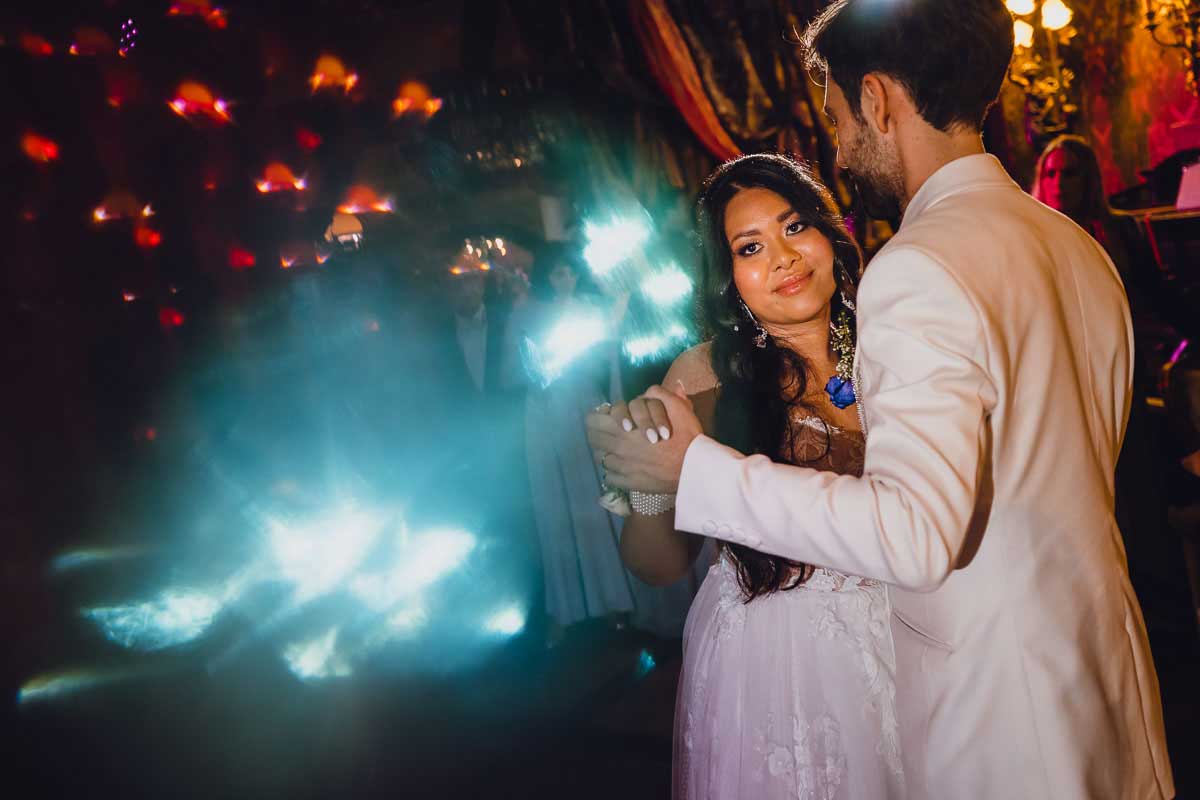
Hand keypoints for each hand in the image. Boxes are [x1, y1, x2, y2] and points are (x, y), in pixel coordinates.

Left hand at [585, 384, 702, 493]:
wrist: (693, 469)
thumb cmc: (686, 437)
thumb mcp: (677, 407)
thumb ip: (659, 395)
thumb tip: (649, 391)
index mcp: (623, 426)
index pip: (593, 420)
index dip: (599, 417)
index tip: (608, 418)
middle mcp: (616, 446)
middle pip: (593, 438)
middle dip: (599, 433)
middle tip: (610, 432)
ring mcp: (620, 466)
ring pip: (600, 458)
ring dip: (606, 452)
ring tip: (618, 451)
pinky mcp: (626, 483)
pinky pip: (609, 477)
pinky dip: (614, 472)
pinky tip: (625, 468)